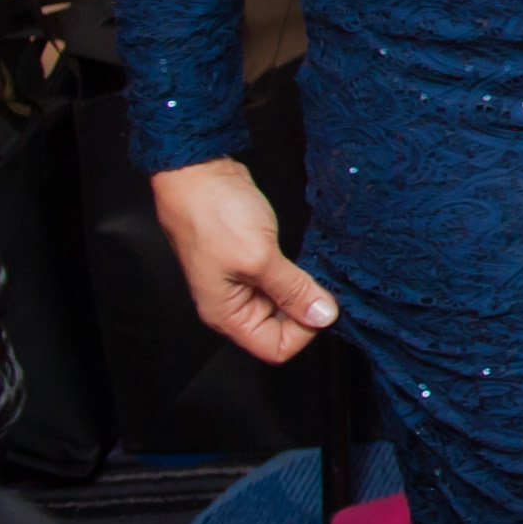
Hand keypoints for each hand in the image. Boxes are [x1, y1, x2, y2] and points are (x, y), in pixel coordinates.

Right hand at [150, 158, 336, 364]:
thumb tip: (323, 317)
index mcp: (227, 315)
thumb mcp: (260, 258)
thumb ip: (293, 290)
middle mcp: (233, 305)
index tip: (319, 304)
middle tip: (322, 283)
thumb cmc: (215, 216)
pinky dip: (299, 273)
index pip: (274, 349)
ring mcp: (243, 282)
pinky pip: (283, 280)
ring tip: (315, 269)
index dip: (302, 331)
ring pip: (285, 303)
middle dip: (306, 309)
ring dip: (304, 290)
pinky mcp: (253, 261)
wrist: (199, 175)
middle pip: (281, 329)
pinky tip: (308, 259)